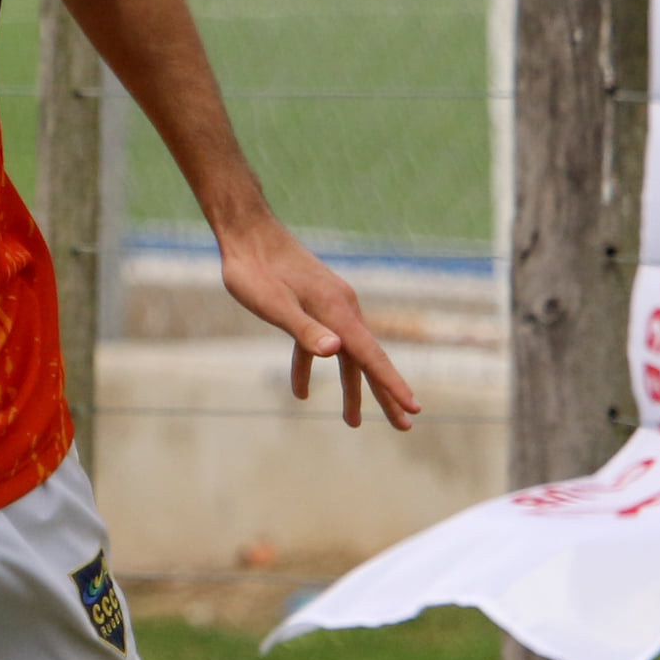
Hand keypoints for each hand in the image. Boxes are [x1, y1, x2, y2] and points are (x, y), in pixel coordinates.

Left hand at [217, 217, 420, 429]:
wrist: (247, 233)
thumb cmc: (255, 271)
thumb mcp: (274, 305)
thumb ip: (304, 330)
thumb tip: (335, 352)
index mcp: (337, 311)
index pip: (371, 357)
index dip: (392, 386)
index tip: (412, 409)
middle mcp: (342, 309)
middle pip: (369, 360)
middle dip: (386, 395)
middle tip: (406, 426)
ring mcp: (330, 307)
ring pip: (347, 356)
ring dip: (352, 389)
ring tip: (354, 423)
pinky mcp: (314, 306)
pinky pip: (320, 343)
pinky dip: (311, 368)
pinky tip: (301, 392)